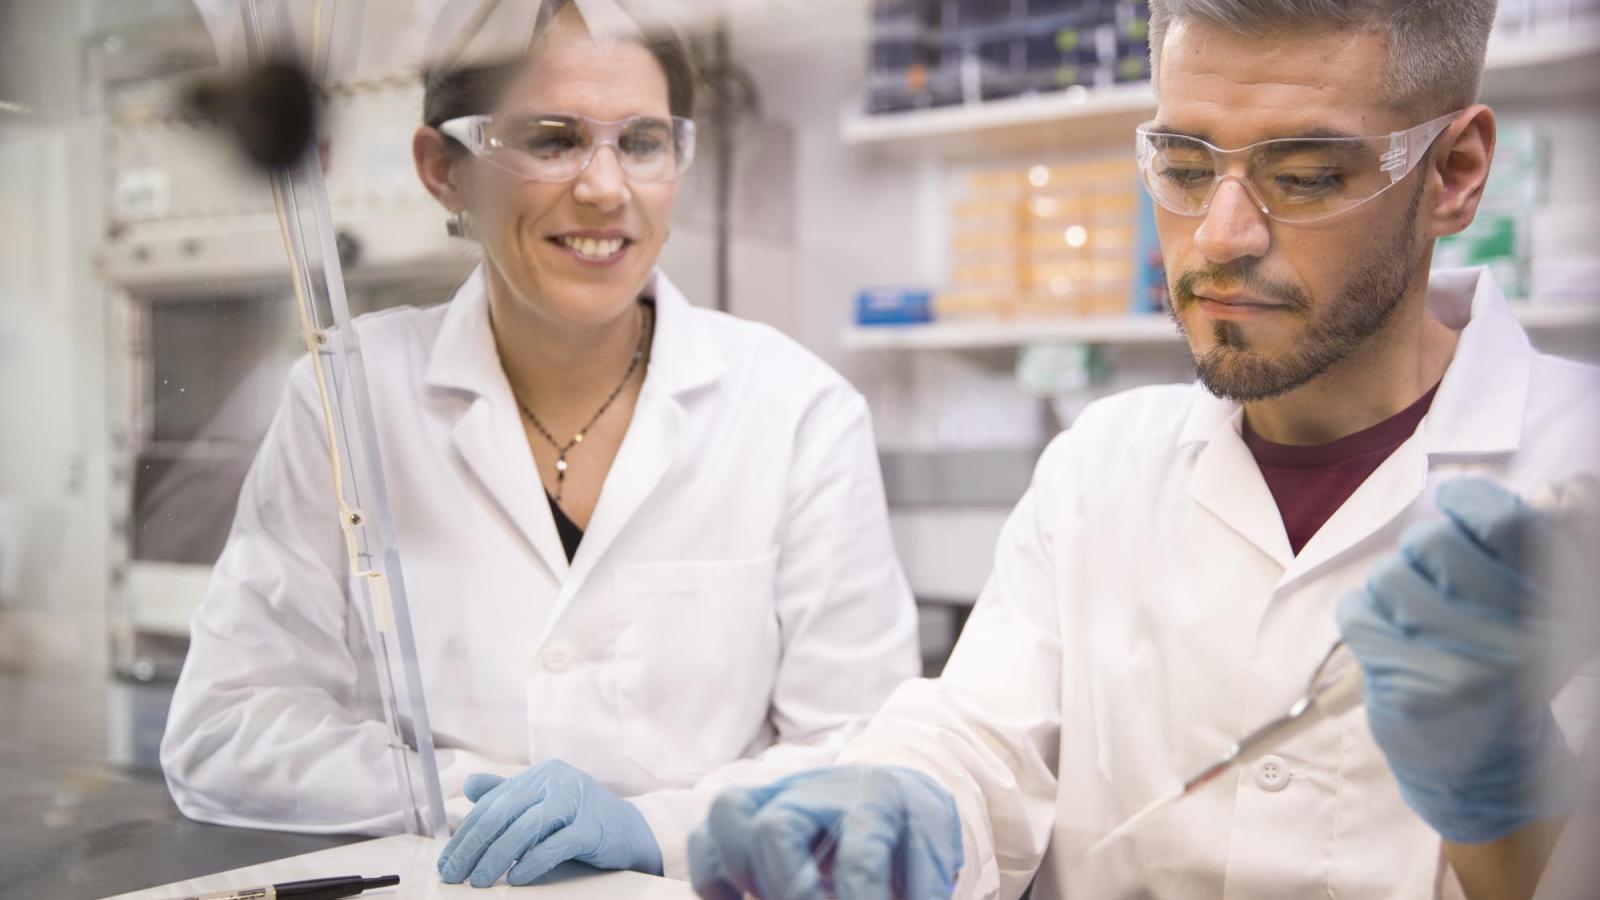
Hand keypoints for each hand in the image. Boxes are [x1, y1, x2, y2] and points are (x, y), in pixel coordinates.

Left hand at [436, 759, 661, 887]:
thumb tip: (469, 787)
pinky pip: (556, 845)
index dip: (465, 834)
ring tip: (479, 881)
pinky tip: (516, 879)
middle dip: (474, 846)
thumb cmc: (579, 820)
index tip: (447, 862)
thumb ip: (507, 796)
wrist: (628, 831)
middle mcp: (557, 780)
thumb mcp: (541, 804)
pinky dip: (532, 862)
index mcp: (540, 775)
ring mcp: (577, 800)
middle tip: (453, 875)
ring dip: (497, 857)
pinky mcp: (592, 826)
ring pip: (526, 828)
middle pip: (504, 813)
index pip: (492, 804)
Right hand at [688, 766, 961, 899]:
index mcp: (875, 799)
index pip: (860, 858)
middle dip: (788, 890)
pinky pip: (705, 839)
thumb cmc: (909, 835)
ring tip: (770, 899)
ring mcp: (775, 795)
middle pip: (776, 828)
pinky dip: (715, 881)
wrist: (891, 795)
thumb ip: (921, 888)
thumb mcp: (931, 857)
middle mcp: (817, 789)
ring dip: (745, 874)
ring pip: (728, 812)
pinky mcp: (747, 814)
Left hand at [1337, 478, 1588, 843]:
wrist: (1485, 765)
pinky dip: (1363, 617)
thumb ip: (1543, 549)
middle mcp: (1511, 634)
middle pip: (1434, 542)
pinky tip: (1389, 640)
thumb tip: (1560, 487)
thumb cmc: (1509, 670)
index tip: (1455, 504)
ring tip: (1415, 622)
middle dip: (1421, 552)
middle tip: (1435, 583)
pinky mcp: (1409, 686)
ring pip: (1389, 575)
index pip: (1507, 522)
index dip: (1469, 500)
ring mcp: (1458, 663)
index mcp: (1552, 607)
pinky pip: (1357, 612)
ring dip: (1390, 590)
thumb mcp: (1550, 613)